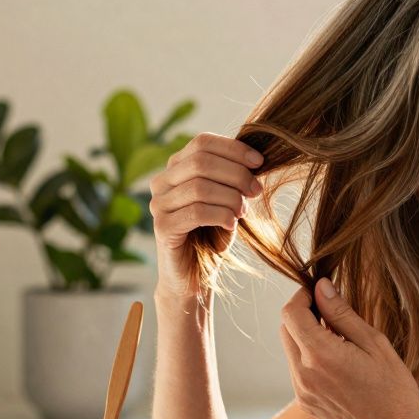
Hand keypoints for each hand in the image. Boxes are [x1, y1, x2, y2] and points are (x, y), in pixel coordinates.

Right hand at [149, 132, 263, 299]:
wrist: (196, 276)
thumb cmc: (213, 235)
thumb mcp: (227, 199)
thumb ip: (233, 177)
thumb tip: (256, 159)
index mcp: (175, 168)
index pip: (202, 142)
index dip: (233, 149)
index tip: (260, 162)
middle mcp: (162, 182)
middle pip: (201, 161)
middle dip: (236, 174)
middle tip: (256, 191)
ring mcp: (158, 204)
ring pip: (200, 187)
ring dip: (230, 197)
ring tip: (243, 212)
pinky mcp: (162, 227)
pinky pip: (196, 212)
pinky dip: (220, 215)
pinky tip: (231, 224)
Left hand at [278, 278, 418, 418]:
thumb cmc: (394, 389)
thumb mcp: (374, 343)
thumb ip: (341, 314)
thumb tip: (321, 287)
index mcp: (321, 355)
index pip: (291, 313)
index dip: (302, 296)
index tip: (320, 292)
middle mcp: (304, 374)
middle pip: (286, 329)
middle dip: (303, 315)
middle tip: (332, 314)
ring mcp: (301, 392)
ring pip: (291, 349)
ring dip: (306, 337)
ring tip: (340, 341)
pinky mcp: (305, 404)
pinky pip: (298, 370)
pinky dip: (310, 358)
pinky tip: (338, 363)